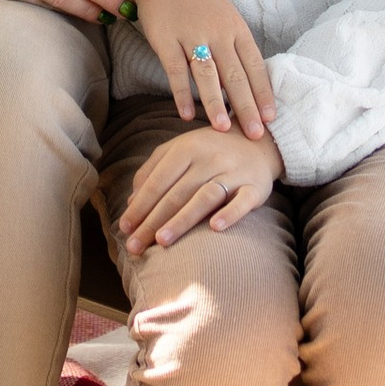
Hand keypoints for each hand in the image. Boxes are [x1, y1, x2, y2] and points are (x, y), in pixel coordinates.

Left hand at [120, 124, 281, 255]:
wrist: (259, 139)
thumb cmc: (210, 150)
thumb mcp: (180, 149)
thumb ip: (153, 171)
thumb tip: (132, 202)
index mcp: (187, 148)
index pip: (158, 181)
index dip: (140, 205)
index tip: (124, 228)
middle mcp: (209, 158)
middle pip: (177, 193)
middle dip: (153, 221)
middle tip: (135, 246)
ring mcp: (233, 172)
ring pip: (204, 197)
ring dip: (182, 220)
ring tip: (161, 241)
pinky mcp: (255, 187)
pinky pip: (242, 202)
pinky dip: (229, 214)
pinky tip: (214, 228)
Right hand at [127, 0, 274, 142]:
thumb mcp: (223, 16)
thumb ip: (234, 47)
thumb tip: (247, 86)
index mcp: (235, 27)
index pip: (255, 64)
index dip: (263, 92)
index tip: (271, 118)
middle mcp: (217, 32)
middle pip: (235, 75)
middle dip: (247, 107)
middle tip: (256, 135)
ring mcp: (191, 35)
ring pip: (208, 75)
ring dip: (216, 103)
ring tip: (224, 129)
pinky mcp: (165, 38)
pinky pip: (176, 70)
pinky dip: (182, 94)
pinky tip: (186, 114)